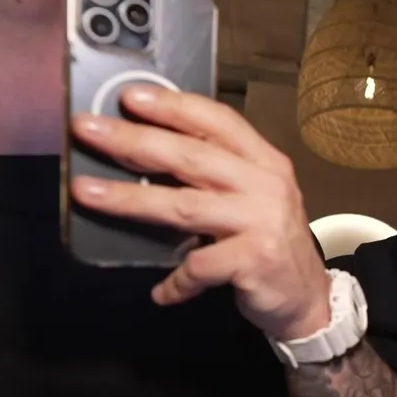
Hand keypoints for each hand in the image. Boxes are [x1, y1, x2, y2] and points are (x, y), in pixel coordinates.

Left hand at [68, 86, 330, 340]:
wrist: (310, 300)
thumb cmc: (270, 245)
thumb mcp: (254, 199)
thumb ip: (216, 175)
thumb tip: (145, 153)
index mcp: (265, 162)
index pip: (217, 121)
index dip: (173, 106)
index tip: (130, 96)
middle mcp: (266, 185)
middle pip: (190, 156)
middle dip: (132, 140)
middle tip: (88, 130)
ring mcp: (262, 222)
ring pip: (183, 205)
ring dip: (129, 199)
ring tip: (87, 194)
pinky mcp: (255, 260)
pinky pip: (198, 265)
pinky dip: (175, 280)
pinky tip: (161, 292)